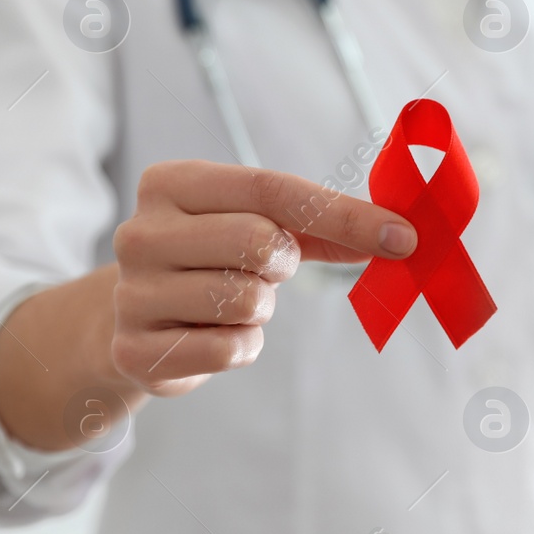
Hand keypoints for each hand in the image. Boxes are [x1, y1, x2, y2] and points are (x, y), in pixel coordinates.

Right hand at [110, 160, 415, 395]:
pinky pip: (230, 348)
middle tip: (263, 269)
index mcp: (170, 183)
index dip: (345, 215)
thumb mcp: (260, 223)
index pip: (272, 189)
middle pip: (260, 243)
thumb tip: (398, 235)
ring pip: (247, 300)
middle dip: (281, 263)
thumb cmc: (212, 257)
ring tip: (229, 301)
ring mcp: (131, 293)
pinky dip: (242, 346)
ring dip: (259, 309)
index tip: (403, 236)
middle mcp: (140, 233)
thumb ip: (325, 224)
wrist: (133, 318)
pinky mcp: (135, 350)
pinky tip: (213, 335)